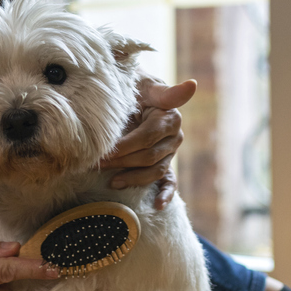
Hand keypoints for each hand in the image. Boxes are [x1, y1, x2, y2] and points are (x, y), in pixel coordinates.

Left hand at [99, 78, 194, 209]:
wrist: (131, 94)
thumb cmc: (135, 88)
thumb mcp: (145, 84)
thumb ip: (166, 91)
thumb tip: (193, 85)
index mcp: (170, 118)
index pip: (147, 137)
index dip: (126, 146)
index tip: (106, 151)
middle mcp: (174, 137)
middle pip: (148, 156)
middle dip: (122, 162)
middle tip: (97, 163)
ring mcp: (170, 153)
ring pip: (154, 171)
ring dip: (134, 178)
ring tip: (112, 181)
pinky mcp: (165, 164)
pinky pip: (169, 182)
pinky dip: (165, 194)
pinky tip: (158, 205)